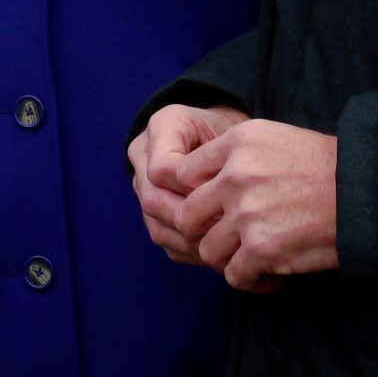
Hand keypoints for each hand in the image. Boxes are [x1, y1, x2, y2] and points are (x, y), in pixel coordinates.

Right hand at [128, 103, 247, 264]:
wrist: (228, 141)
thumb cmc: (234, 137)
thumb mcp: (232, 133)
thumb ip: (220, 158)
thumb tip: (216, 200)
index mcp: (162, 126)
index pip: (162, 169)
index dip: (192, 188)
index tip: (225, 193)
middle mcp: (143, 155)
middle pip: (153, 200)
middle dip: (192, 219)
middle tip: (226, 227)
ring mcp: (143, 186)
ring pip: (157, 226)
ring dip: (192, 239)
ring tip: (224, 243)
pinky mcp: (151, 212)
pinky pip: (165, 240)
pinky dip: (190, 250)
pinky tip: (216, 250)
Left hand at [175, 120, 339, 292]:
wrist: (364, 192)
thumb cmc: (324, 166)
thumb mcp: (275, 138)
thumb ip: (236, 154)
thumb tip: (206, 179)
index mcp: (237, 143)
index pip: (184, 174)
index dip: (195, 194)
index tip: (213, 207)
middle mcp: (235, 176)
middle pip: (187, 215)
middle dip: (202, 232)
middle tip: (224, 239)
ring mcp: (246, 214)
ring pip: (207, 250)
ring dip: (226, 259)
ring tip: (247, 259)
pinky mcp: (262, 249)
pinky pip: (234, 276)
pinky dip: (250, 281)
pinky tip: (267, 276)